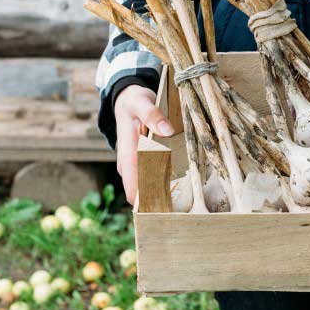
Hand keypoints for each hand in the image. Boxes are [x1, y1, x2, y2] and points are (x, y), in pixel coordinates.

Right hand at [114, 85, 173, 204]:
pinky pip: (154, 177)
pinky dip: (165, 182)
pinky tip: (181, 187)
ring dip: (163, 194)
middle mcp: (129, 164)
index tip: (162, 209)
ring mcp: (136, 164)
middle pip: (142, 192)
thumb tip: (167, 131)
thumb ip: (153, 115)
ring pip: (149, 186)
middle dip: (158, 201)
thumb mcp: (142, 103)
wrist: (128, 99)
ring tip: (182, 203)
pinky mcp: (144, 161)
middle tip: (180, 210)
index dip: (145, 201)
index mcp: (127, 154)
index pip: (132, 186)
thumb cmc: (135, 102)